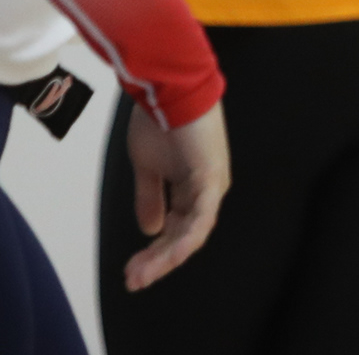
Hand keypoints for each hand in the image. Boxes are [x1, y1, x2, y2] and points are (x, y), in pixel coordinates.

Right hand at [123, 101, 229, 291]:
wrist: (168, 92)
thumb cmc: (159, 122)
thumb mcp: (149, 167)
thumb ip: (151, 198)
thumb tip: (151, 230)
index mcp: (193, 188)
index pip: (176, 230)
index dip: (155, 253)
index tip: (131, 271)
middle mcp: (207, 191)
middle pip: (184, 237)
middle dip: (157, 261)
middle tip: (133, 280)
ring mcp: (212, 185)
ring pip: (193, 233)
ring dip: (166, 256)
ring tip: (141, 275)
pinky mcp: (211, 178)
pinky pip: (202, 216)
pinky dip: (187, 238)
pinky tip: (171, 255)